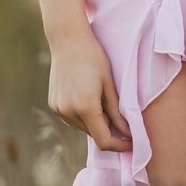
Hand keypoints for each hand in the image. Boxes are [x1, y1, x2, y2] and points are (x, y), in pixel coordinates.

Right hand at [48, 24, 133, 150]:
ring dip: (95, 123)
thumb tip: (127, 133)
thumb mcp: (109, 84)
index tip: (132, 142)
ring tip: (103, 102)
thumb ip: (117, 111)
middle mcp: (69, 112)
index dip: (119, 145)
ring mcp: (59, 109)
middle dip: (109, 131)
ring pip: (82, 128)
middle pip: (93, 134)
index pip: (103, 140)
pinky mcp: (53, 105)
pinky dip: (83, 116)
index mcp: (86, 107)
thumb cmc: (93, 58)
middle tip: (122, 119)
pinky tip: (88, 99)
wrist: (68, 40)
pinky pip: (72, 119)